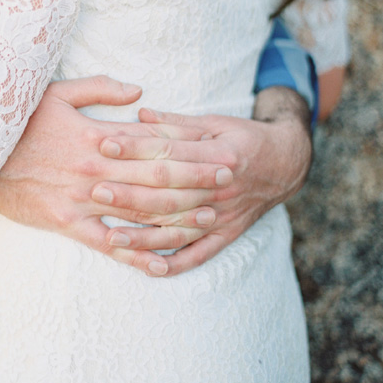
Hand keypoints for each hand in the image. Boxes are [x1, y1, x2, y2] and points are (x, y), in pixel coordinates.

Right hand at [0, 76, 232, 276]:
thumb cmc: (15, 122)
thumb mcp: (55, 93)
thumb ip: (99, 88)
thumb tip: (140, 91)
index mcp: (96, 136)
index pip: (153, 141)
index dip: (190, 145)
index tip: (219, 147)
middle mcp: (96, 169)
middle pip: (156, 176)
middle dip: (197, 179)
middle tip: (230, 180)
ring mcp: (82, 200)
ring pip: (140, 211)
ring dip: (178, 215)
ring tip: (211, 217)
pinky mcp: (67, 223)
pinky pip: (107, 244)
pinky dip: (135, 255)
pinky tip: (161, 263)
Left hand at [97, 87, 311, 276]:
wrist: (287, 163)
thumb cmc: (241, 138)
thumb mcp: (214, 122)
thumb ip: (175, 123)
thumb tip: (137, 112)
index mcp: (219, 154)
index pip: (170, 153)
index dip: (136, 148)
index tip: (105, 145)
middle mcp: (222, 189)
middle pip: (170, 194)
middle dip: (131, 194)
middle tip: (96, 191)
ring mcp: (224, 216)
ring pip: (179, 229)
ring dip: (144, 236)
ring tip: (109, 236)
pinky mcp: (226, 235)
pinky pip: (199, 255)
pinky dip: (174, 264)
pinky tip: (147, 269)